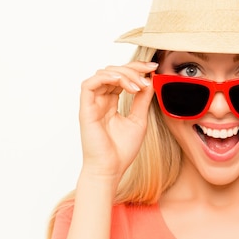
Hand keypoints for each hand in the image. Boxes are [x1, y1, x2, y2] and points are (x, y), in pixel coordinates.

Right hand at [78, 61, 157, 185]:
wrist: (111, 169)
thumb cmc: (122, 150)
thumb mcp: (139, 119)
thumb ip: (142, 99)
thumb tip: (150, 80)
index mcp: (111, 103)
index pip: (121, 77)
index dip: (136, 69)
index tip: (153, 68)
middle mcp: (100, 101)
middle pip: (112, 71)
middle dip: (132, 69)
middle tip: (147, 76)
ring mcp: (92, 104)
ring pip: (102, 74)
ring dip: (122, 74)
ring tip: (137, 86)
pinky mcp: (85, 109)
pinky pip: (89, 84)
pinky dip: (106, 77)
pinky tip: (121, 82)